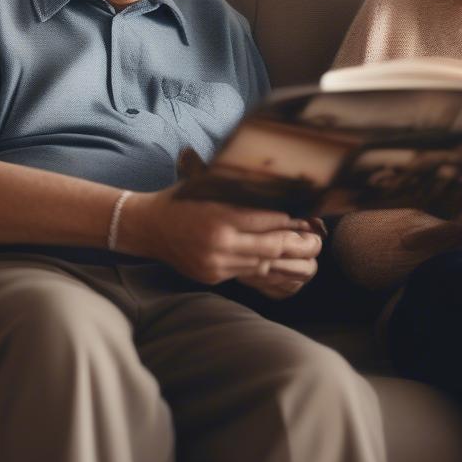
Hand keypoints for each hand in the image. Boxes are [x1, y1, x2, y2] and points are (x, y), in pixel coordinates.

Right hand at [120, 188, 321, 287]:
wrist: (146, 226)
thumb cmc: (181, 198)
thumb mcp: (209, 185)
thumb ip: (241, 190)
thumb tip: (279, 185)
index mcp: (220, 218)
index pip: (268, 220)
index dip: (291, 219)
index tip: (306, 215)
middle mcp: (219, 245)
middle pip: (271, 247)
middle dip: (296, 244)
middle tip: (315, 239)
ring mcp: (215, 265)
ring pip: (262, 264)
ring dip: (282, 257)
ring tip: (302, 251)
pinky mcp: (211, 277)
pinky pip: (246, 273)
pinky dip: (262, 265)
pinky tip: (274, 260)